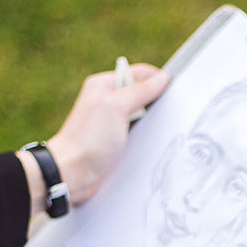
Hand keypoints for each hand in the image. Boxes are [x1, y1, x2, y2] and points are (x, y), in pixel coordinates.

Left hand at [19, 63, 169, 210]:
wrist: (72, 173)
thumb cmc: (89, 139)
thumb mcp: (116, 107)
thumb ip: (140, 91)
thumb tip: (162, 78)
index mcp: (104, 85)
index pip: (139, 73)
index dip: (157, 80)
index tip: (174, 92)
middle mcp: (107, 102)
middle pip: (141, 94)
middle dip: (156, 103)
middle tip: (167, 114)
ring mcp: (111, 122)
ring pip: (141, 116)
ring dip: (152, 123)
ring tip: (158, 131)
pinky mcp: (114, 142)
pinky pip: (137, 134)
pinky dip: (145, 138)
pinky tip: (151, 144)